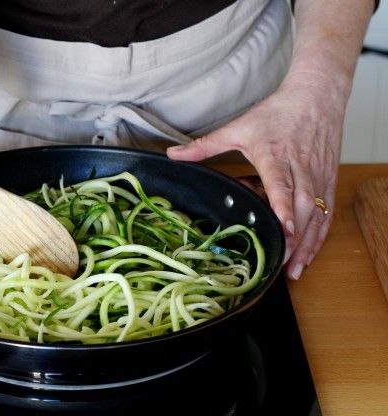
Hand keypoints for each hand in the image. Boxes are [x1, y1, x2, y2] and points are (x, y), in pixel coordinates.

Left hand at [167, 75, 346, 279]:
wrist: (317, 95)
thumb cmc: (277, 112)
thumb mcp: (238, 127)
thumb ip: (205, 146)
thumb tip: (172, 154)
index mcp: (276, 154)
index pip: (282, 184)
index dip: (283, 207)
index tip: (284, 229)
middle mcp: (300, 167)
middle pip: (302, 206)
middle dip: (293, 237)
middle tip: (280, 263)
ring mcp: (318, 175)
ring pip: (317, 213)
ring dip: (307, 243)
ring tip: (294, 269)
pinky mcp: (328, 179)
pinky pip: (326, 212)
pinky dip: (320, 235)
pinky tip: (309, 254)